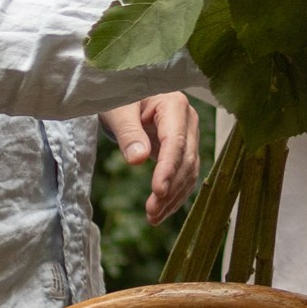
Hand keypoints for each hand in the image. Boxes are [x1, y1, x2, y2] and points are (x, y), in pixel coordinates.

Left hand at [103, 92, 197, 222]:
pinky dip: (175, 193)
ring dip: (174, 196)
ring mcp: (189, 134)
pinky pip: (184, 173)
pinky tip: (162, 210)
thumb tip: (138, 159)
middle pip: (186, 159)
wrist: (124, 90)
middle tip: (151, 213)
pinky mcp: (183, 147)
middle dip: (170, 188)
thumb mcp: (117, 111)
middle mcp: (188, 119)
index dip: (168, 169)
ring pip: (189, 170)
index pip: (176, 142)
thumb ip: (128, 133)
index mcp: (174, 105)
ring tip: (153, 218)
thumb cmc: (118, 95)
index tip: (157, 192)